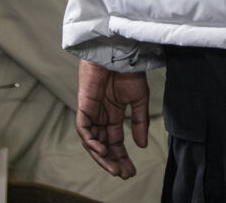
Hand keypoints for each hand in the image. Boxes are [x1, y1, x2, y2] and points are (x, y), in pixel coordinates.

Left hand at [76, 59, 149, 177]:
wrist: (119, 52)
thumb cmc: (129, 70)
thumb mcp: (139, 99)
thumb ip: (139, 122)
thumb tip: (141, 146)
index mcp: (114, 113)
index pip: (115, 141)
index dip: (122, 156)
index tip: (131, 170)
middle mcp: (101, 115)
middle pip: (104, 145)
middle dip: (113, 161)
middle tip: (124, 173)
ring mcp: (92, 112)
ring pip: (93, 142)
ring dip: (102, 157)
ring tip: (114, 167)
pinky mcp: (83, 106)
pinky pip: (84, 130)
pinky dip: (91, 142)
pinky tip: (102, 150)